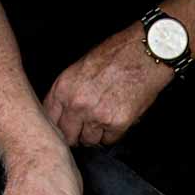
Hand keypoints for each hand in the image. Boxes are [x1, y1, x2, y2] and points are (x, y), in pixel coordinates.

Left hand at [43, 23, 173, 146]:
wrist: (145, 53)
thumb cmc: (117, 55)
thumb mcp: (81, 67)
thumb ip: (69, 91)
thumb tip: (63, 112)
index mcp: (64, 87)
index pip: (50, 119)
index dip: (57, 126)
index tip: (64, 128)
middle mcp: (77, 103)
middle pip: (68, 136)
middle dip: (76, 134)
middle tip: (85, 128)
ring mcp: (96, 115)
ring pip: (89, 141)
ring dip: (96, 135)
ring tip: (104, 119)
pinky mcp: (116, 123)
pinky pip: (109, 140)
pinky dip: (113, 133)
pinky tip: (117, 117)